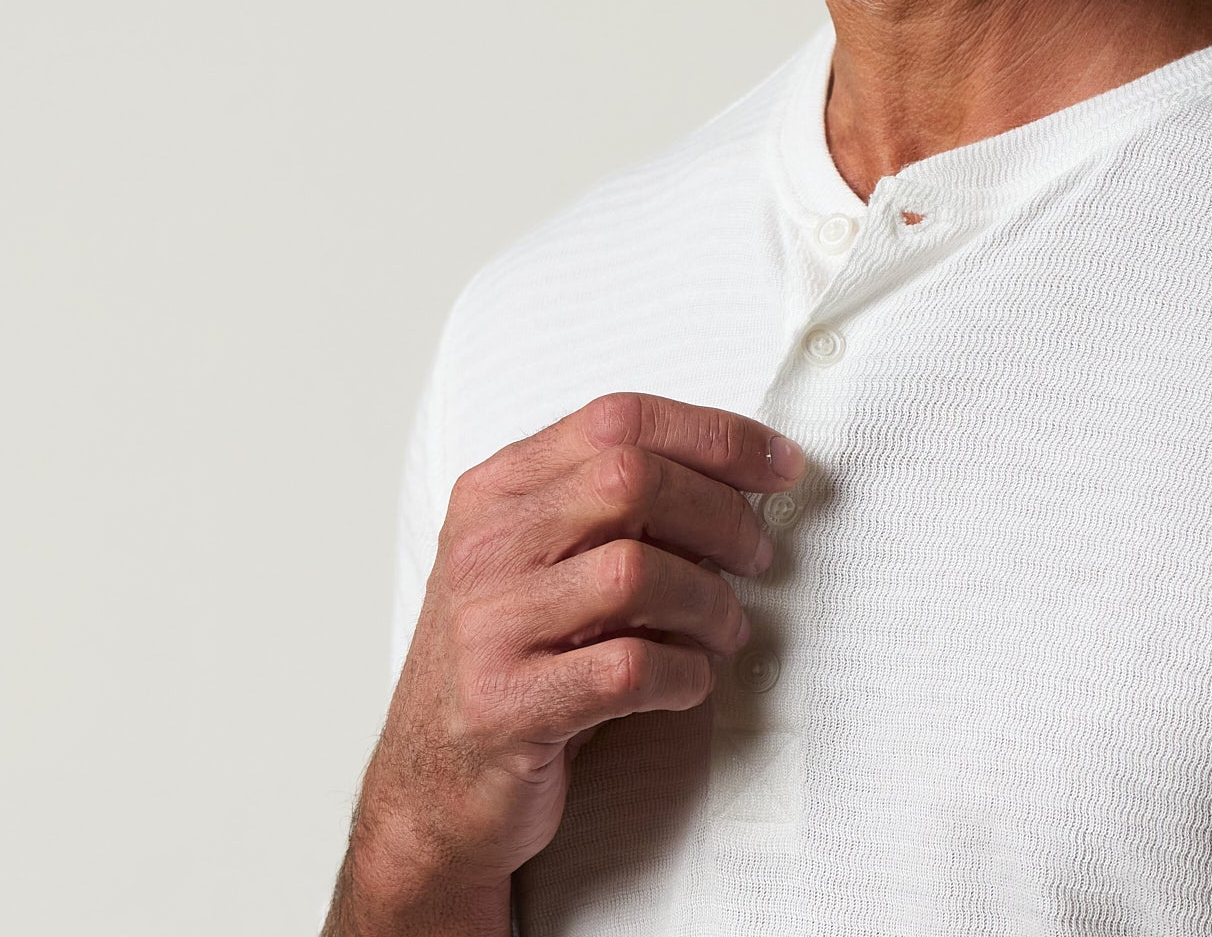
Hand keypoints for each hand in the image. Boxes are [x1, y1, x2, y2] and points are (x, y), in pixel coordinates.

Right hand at [324, 391, 805, 935]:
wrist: (431, 790)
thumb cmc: (514, 661)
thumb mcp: (543, 561)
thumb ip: (611, 508)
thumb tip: (740, 480)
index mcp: (497, 490)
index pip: (618, 421)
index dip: (715, 436)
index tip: (780, 467)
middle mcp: (484, 545)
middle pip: (630, 481)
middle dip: (720, 515)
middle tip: (759, 556)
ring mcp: (487, 625)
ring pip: (633, 572)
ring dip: (708, 601)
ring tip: (726, 629)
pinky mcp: (505, 707)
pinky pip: (626, 669)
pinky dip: (682, 672)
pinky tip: (690, 680)